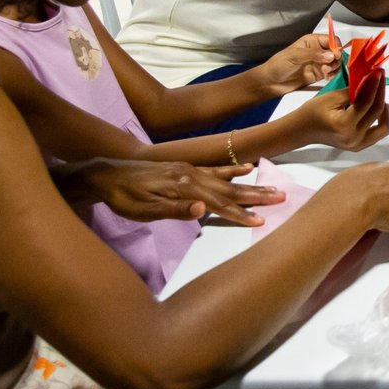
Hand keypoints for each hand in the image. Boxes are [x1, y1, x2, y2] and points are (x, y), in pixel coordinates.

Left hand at [69, 158, 283, 225]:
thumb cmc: (123, 198)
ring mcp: (190, 170)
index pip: (218, 204)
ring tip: (272, 187)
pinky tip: (246, 168)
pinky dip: (232, 168)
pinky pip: (214, 168)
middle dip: (256, 195)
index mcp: (184, 188)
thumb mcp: (143, 210)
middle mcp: (191, 176)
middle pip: (229, 189)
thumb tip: (203, 209)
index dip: (240, 214)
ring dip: (250, 184)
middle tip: (281, 198)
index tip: (261, 221)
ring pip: (226, 179)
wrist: (106, 174)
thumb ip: (175, 209)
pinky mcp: (185, 169)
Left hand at [257, 33, 338, 92]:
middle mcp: (317, 50)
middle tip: (328, 66)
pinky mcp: (319, 74)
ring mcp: (319, 63)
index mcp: (312, 41)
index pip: (331, 40)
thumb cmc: (279, 64)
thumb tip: (331, 55)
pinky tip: (327, 77)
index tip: (335, 56)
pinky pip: (332, 72)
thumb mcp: (295, 56)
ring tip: (326, 73)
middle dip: (336, 59)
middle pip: (336, 52)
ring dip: (334, 68)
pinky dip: (333, 74)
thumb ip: (313, 54)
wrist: (271, 82)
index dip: (336, 47)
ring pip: (336, 63)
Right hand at [294, 75, 388, 150]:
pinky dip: (380, 120)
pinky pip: (378, 134)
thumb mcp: (331, 97)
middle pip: (377, 113)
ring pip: (383, 127)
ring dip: (384, 110)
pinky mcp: (359, 146)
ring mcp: (357, 145)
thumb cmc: (312, 112)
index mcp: (344, 125)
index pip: (366, 103)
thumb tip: (370, 81)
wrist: (303, 130)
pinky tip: (377, 108)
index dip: (374, 85)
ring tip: (379, 95)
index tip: (379, 72)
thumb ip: (353, 91)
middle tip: (381, 78)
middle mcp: (353, 138)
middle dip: (381, 92)